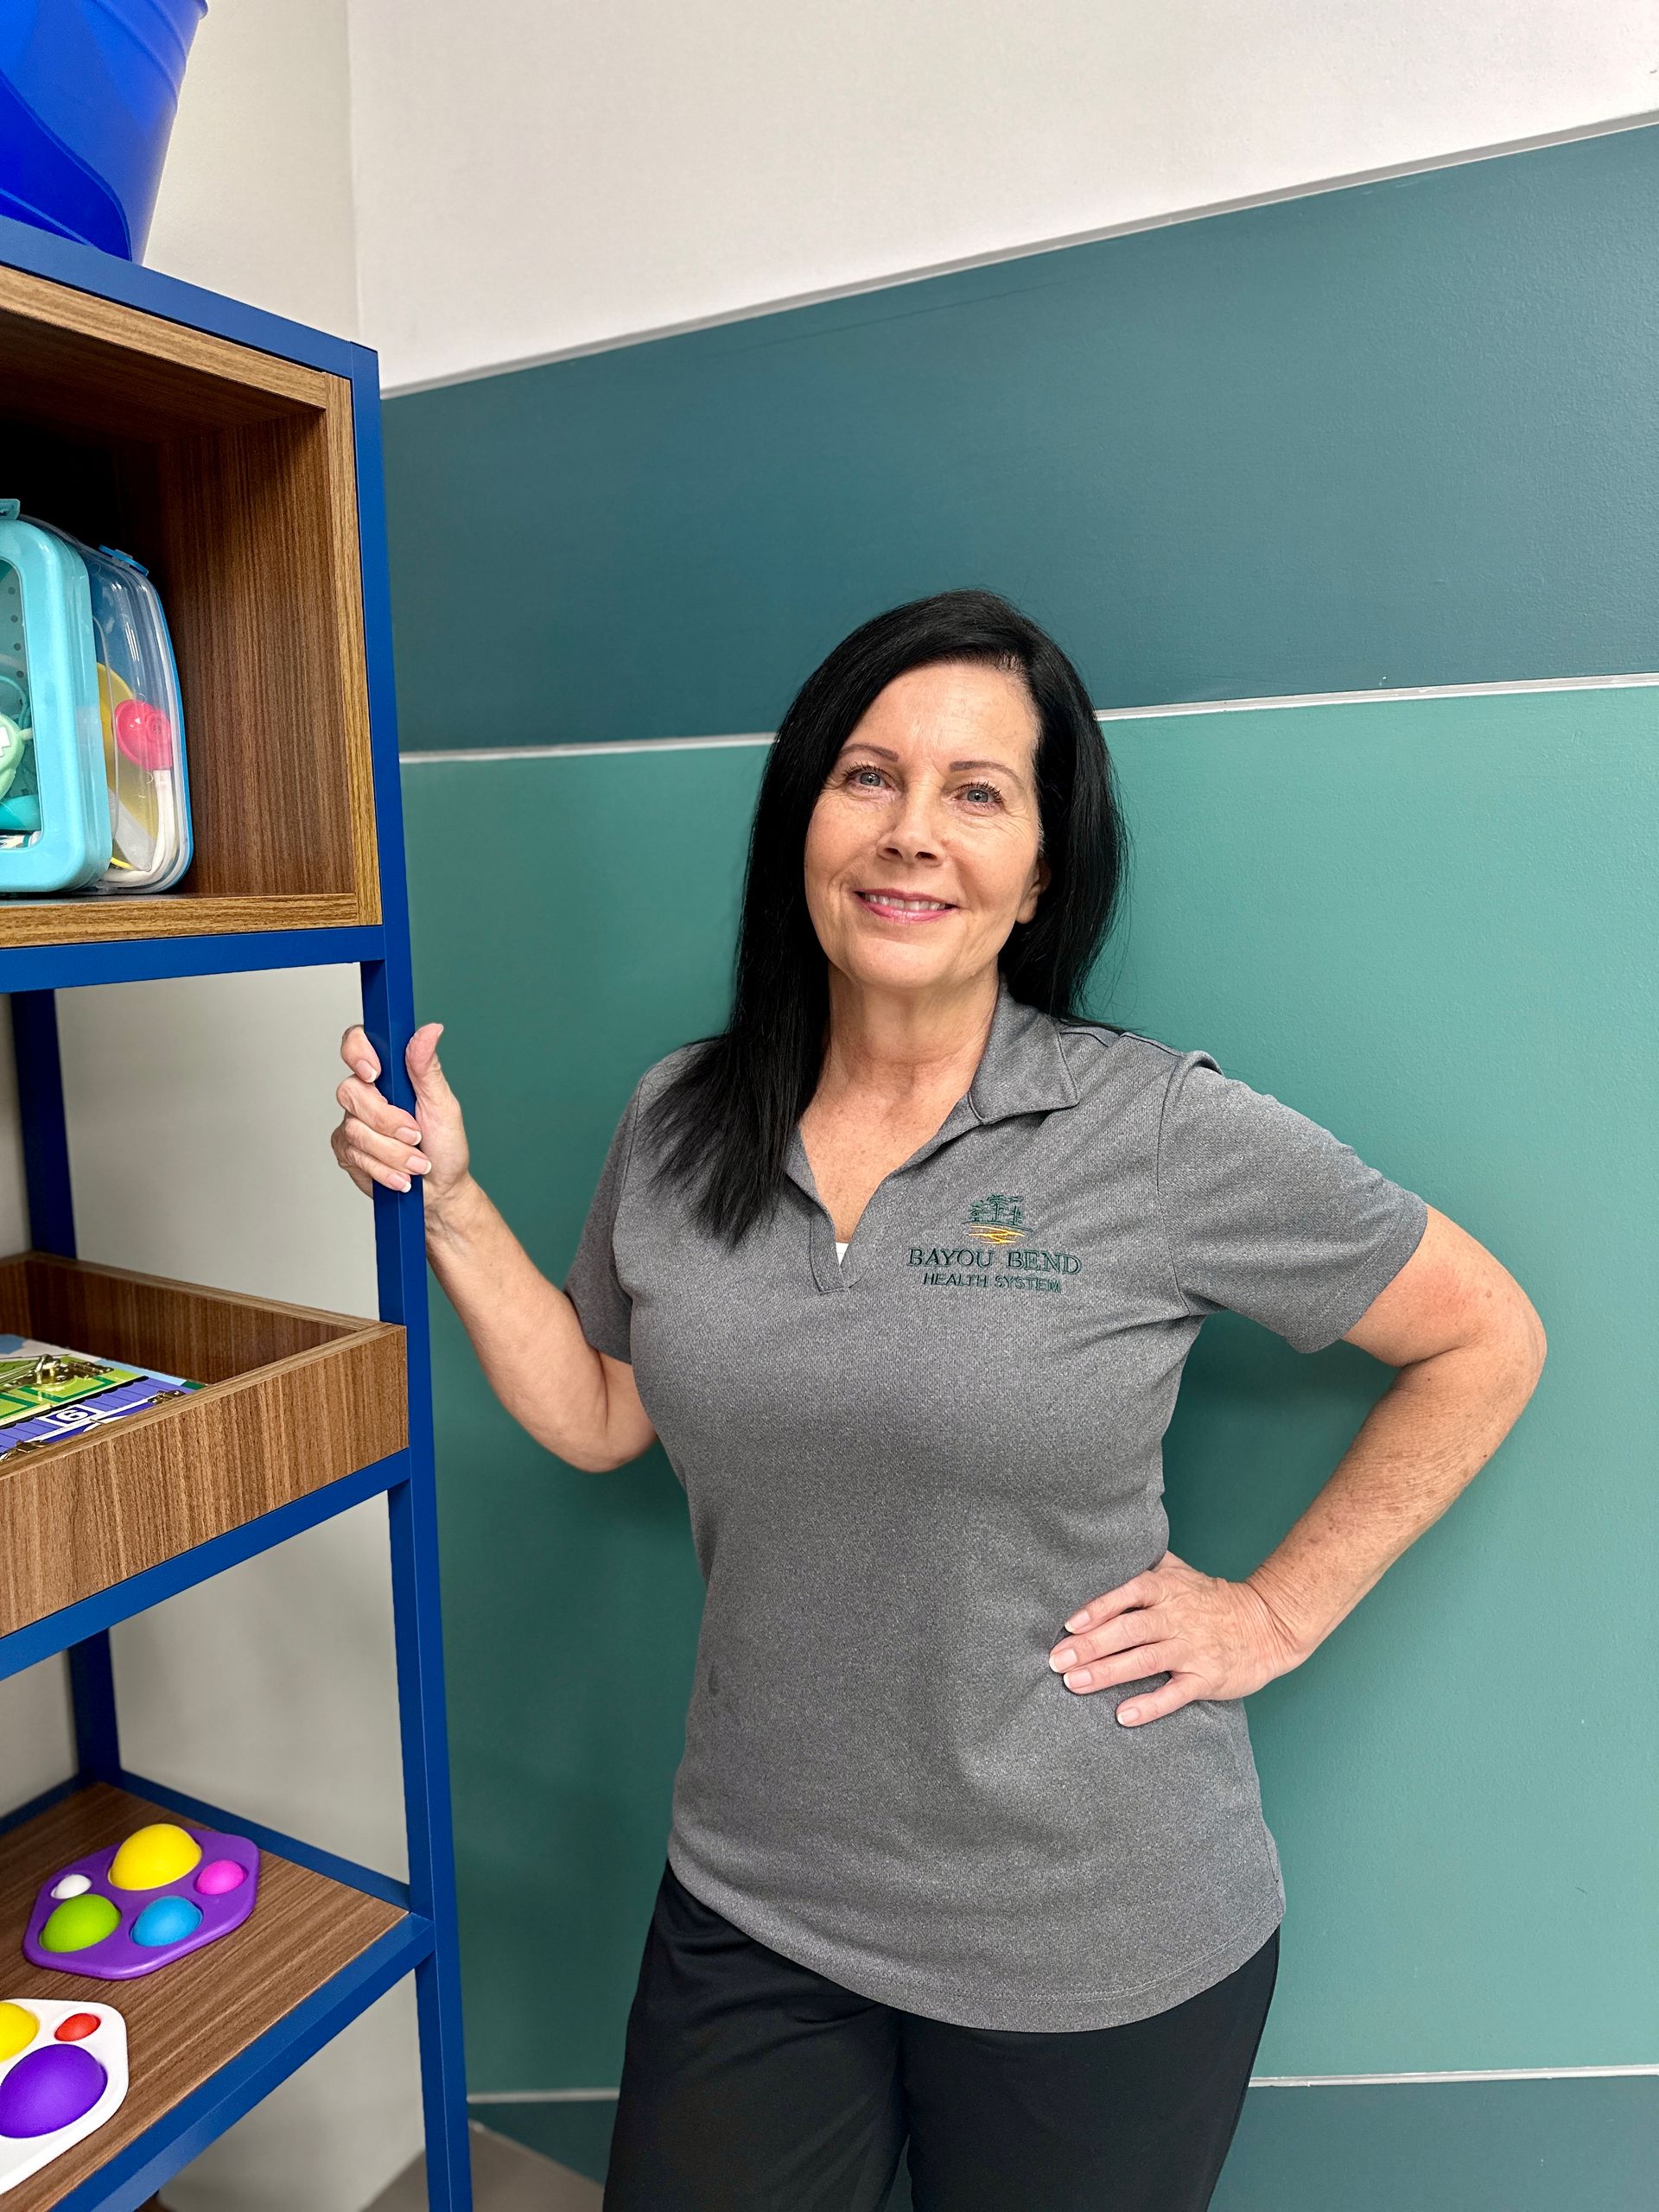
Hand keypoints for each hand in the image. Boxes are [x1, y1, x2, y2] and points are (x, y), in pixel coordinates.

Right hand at [331, 1021, 471, 1215]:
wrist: (440, 1191)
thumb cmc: (444, 1145)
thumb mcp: (442, 1104)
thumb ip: (427, 1068)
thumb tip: (430, 1029)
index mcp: (390, 1074)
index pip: (357, 1043)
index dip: (357, 1052)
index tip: (374, 1074)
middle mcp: (366, 1093)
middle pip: (352, 1091)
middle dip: (387, 1121)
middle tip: (415, 1135)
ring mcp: (353, 1122)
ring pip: (356, 1129)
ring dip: (393, 1152)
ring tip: (417, 1163)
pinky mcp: (347, 1150)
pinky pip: (355, 1154)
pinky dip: (383, 1169)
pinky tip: (401, 1176)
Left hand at [1046, 1550, 1304, 1726]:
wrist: (1268, 1624)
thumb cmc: (1213, 1599)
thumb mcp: (1180, 1571)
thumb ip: (1144, 1563)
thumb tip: (1106, 1550)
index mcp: (1166, 1590)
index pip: (1127, 1595)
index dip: (1097, 1609)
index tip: (1068, 1625)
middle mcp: (1175, 1618)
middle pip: (1128, 1631)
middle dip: (1090, 1646)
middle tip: (1056, 1660)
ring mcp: (1191, 1649)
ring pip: (1144, 1661)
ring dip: (1107, 1674)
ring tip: (1074, 1685)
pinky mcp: (1206, 1678)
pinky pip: (1175, 1694)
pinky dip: (1150, 1705)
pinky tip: (1123, 1716)